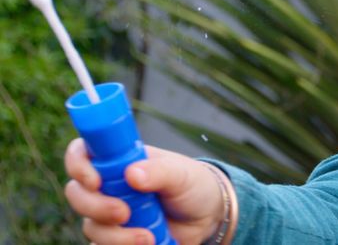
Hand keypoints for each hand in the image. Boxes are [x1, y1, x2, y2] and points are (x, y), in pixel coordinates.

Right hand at [64, 138, 225, 244]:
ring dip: (115, 236)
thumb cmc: (194, 185)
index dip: (78, 165)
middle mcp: (109, 186)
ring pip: (91, 226)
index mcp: (120, 161)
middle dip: (95, 206)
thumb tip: (132, 173)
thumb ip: (160, 171)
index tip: (94, 181)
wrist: (208, 217)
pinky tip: (146, 244)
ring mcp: (110, 214)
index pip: (83, 153)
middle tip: (123, 213)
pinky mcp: (117, 238)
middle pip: (77, 194)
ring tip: (147, 238)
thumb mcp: (183, 173)